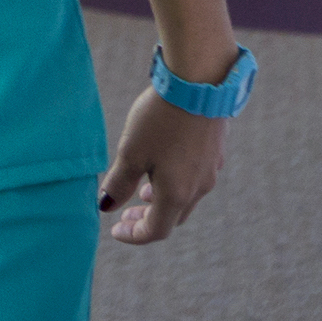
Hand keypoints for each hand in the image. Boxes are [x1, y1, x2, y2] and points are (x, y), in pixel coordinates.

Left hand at [97, 84, 225, 243]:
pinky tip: (162, 167)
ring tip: (141, 192)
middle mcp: (199, 188)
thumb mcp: (131, 152)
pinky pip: (194, 180)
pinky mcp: (214, 153)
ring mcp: (211, 171)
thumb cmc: (160, 120)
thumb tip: (107, 206)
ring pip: (185, 198)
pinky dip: (175, 184)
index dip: (134, 235)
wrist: (200, 85)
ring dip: (161, 201)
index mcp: (177, 194)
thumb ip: (119, 182)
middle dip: (147, 220)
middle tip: (125, 215)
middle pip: (172, 217)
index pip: (156, 230)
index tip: (115, 230)